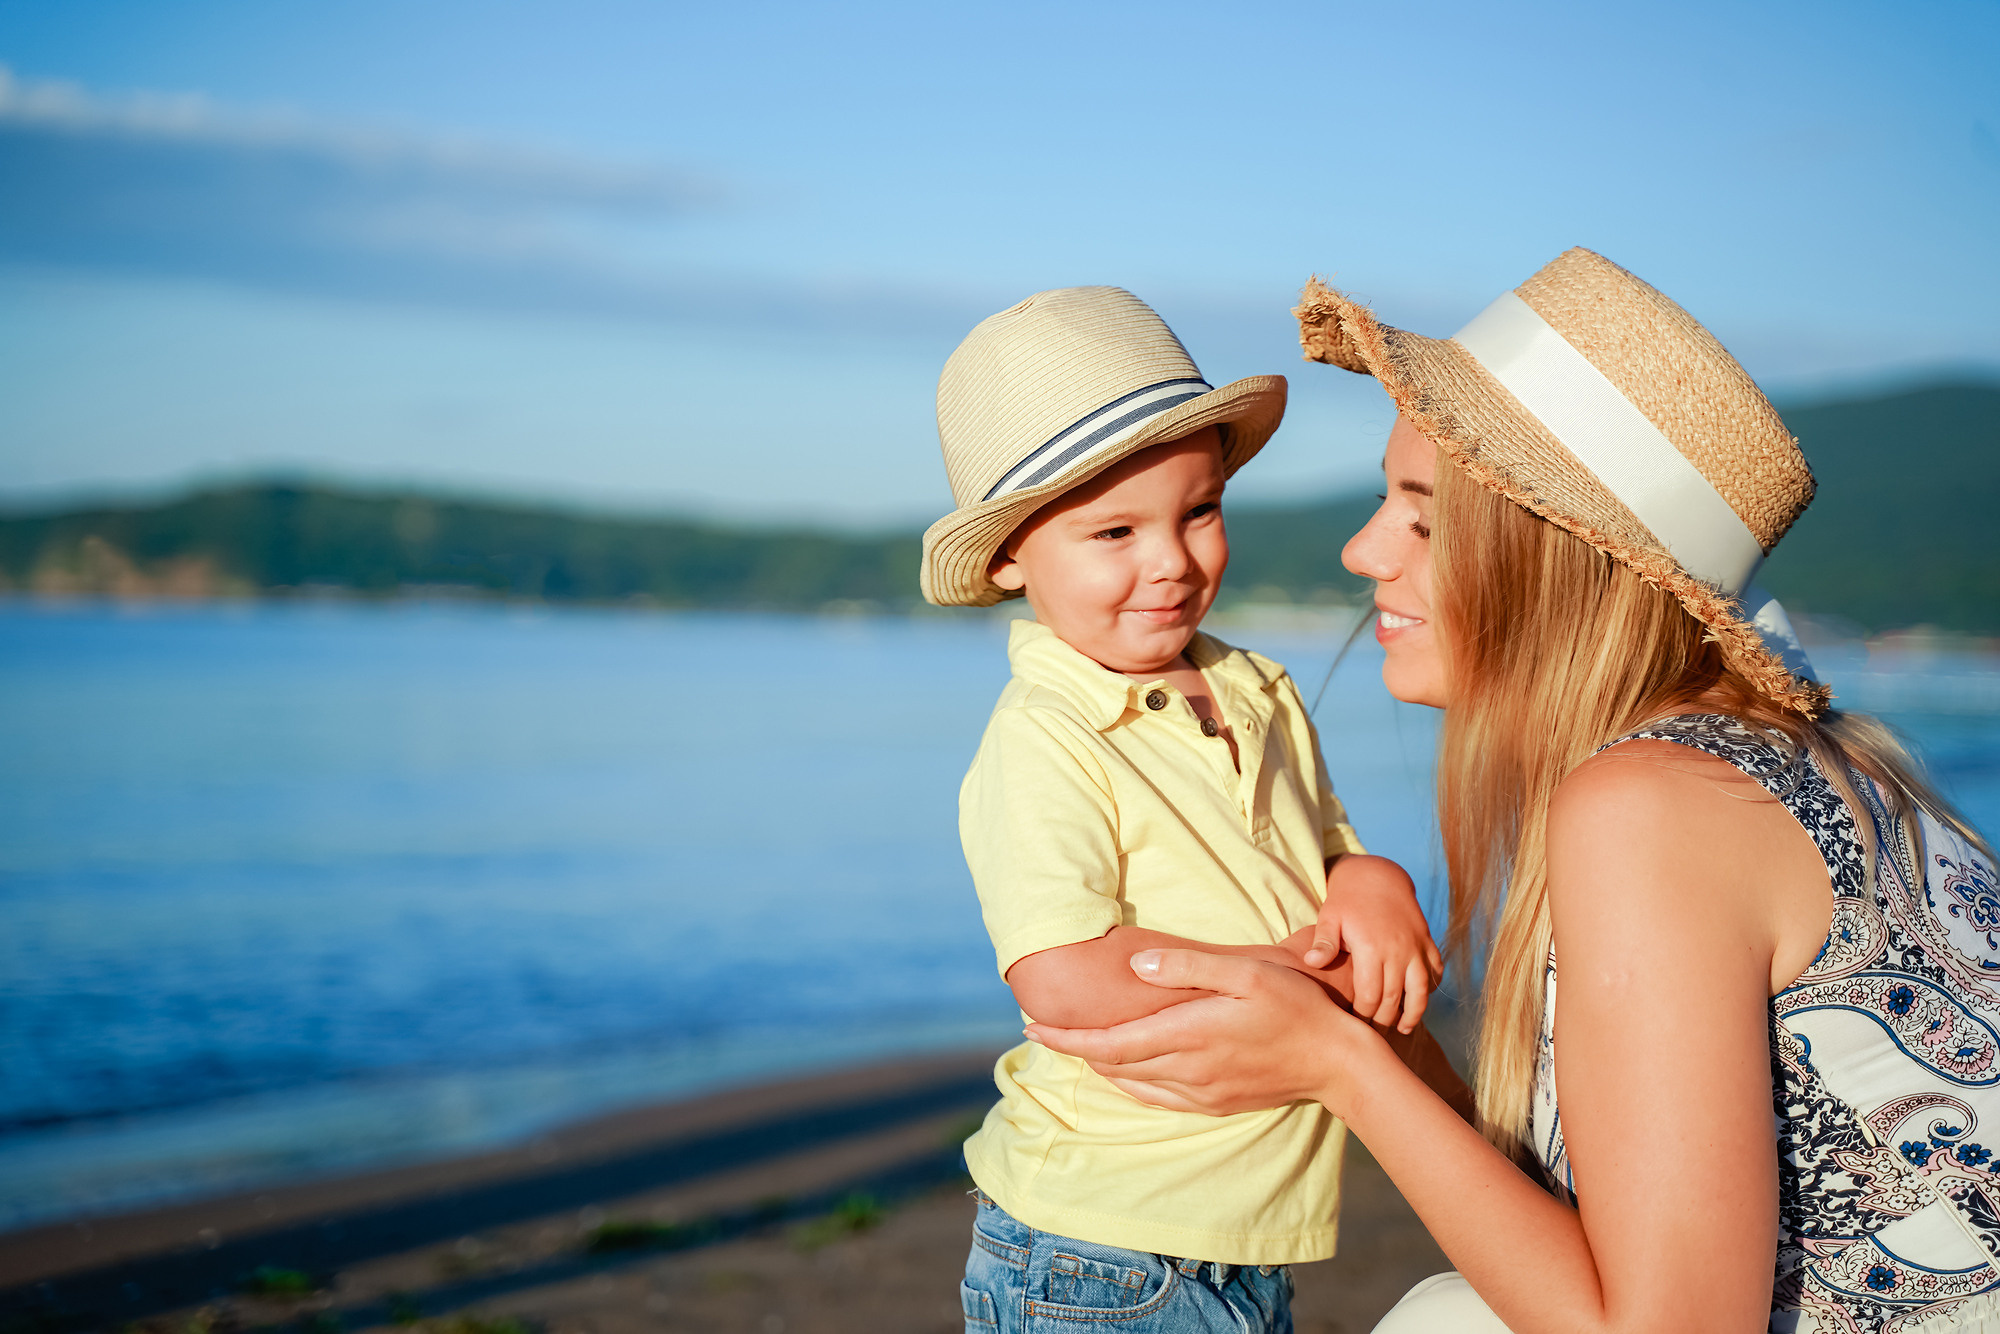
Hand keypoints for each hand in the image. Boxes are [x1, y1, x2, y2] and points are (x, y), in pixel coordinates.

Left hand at [1024, 948, 1393, 1119]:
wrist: (1337, 1061)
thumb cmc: (1295, 1006)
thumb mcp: (1245, 972)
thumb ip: (1188, 966)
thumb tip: (1136, 962)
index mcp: (1189, 1034)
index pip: (1110, 1045)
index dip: (1067, 1040)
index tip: (1033, 1029)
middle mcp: (1188, 1070)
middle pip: (1114, 1065)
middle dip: (1076, 1049)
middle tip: (1047, 1030)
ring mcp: (1201, 1092)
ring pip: (1133, 1084)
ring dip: (1102, 1066)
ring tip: (1080, 1045)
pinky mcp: (1215, 1103)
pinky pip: (1159, 1097)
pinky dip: (1132, 1082)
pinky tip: (1128, 1069)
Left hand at [1302, 854, 1443, 1032]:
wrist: (1377, 875)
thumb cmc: (1347, 900)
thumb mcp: (1329, 917)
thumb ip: (1323, 943)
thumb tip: (1310, 963)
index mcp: (1371, 947)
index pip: (1370, 994)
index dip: (1363, 1014)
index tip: (1354, 1024)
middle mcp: (1398, 949)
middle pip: (1394, 997)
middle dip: (1384, 1019)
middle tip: (1373, 1033)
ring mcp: (1416, 946)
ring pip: (1421, 989)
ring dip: (1414, 1012)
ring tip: (1404, 1029)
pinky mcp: (1427, 941)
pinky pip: (1435, 970)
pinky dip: (1432, 987)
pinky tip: (1421, 1001)